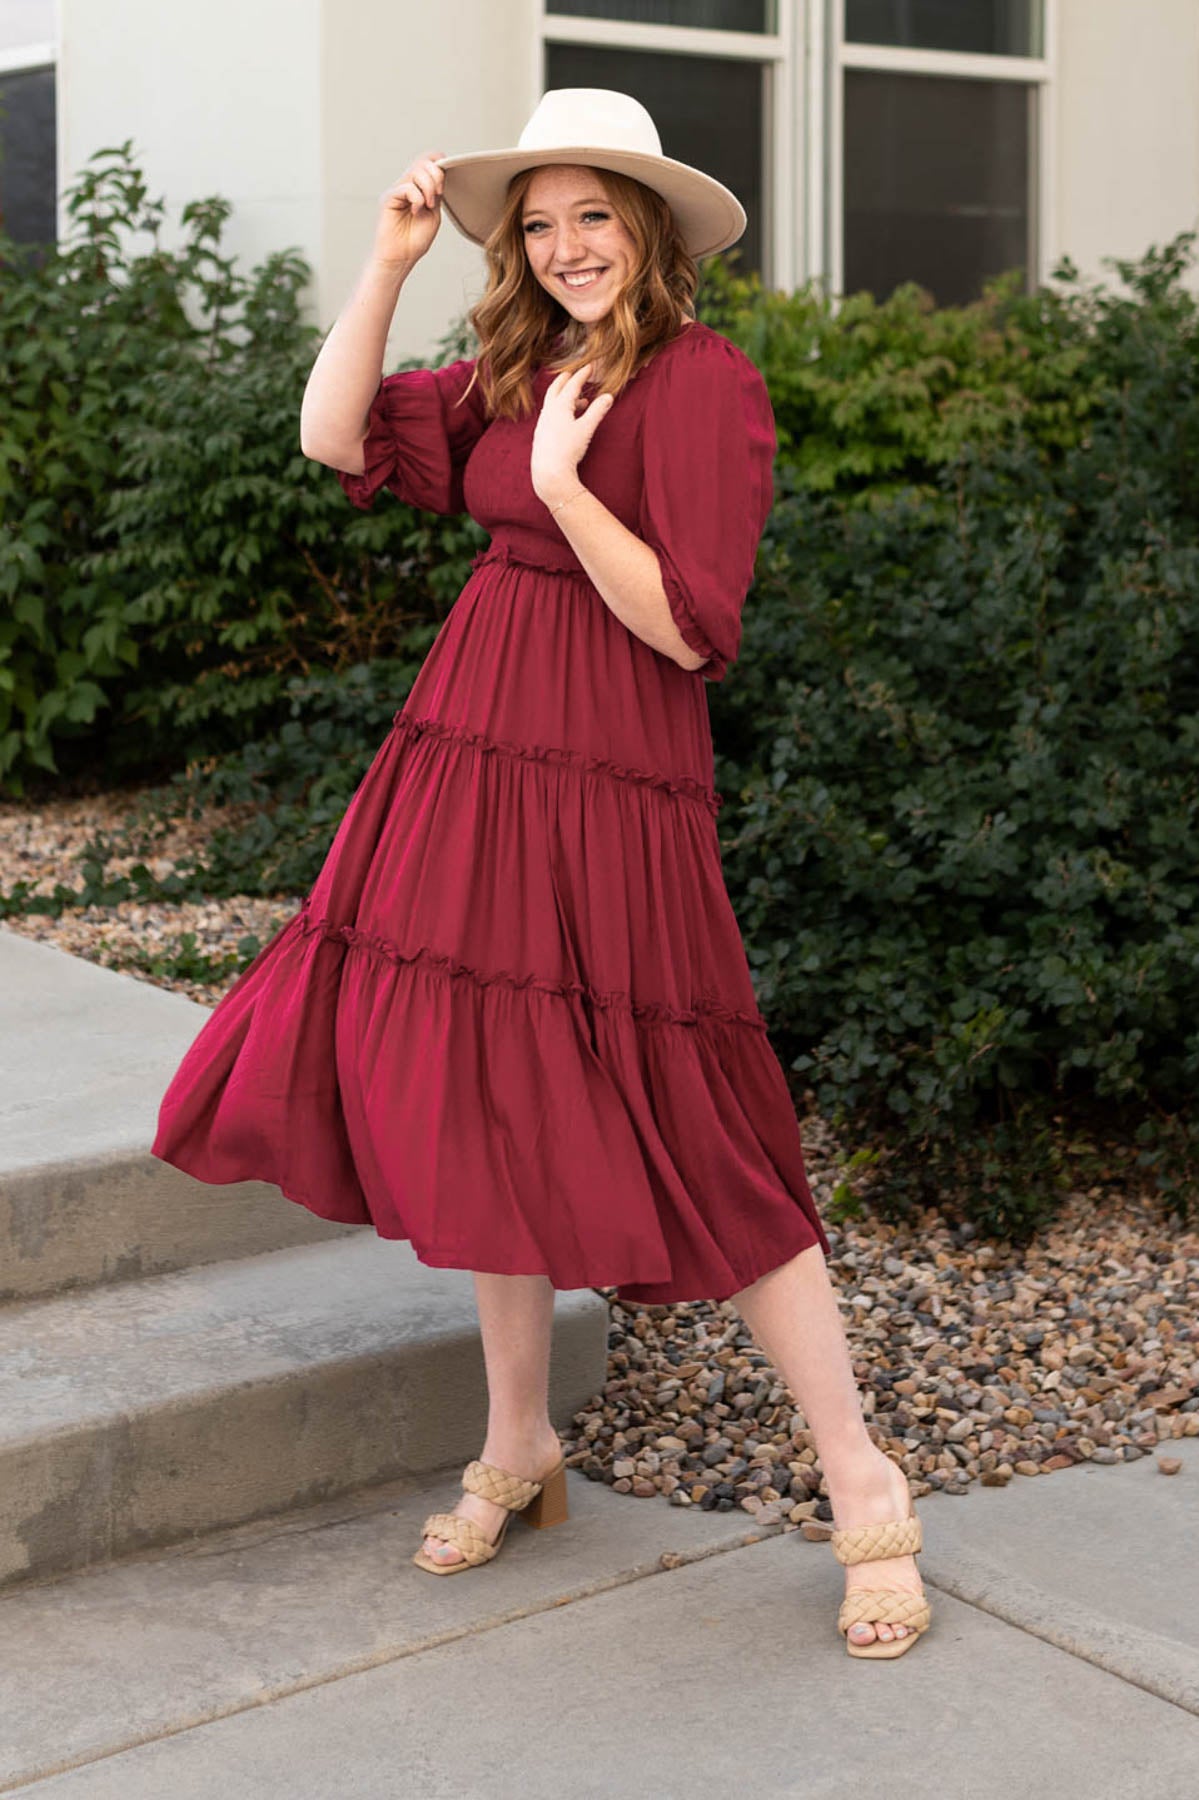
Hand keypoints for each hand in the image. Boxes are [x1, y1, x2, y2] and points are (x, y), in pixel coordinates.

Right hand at [372, 151, 446, 271]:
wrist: (400, 258)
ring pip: (416, 171)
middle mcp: (406, 185)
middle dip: (436, 176)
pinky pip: (407, 187)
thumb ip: (436, 194)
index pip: (428, 161)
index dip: (439, 163)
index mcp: (418, 187)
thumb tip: (440, 174)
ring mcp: (397, 190)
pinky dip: (417, 198)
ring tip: (428, 206)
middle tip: (437, 196)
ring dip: (428, 188)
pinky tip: (416, 211)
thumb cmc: (414, 240)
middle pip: (423, 162)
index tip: (444, 183)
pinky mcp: (389, 198)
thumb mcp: (433, 213)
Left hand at [530, 362, 614, 505]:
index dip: (582, 374)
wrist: (549, 473)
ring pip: (552, 402)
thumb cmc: (568, 450)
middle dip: (565, 380)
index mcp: (560, 406)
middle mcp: (548, 411)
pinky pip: (550, 414)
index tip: (589, 366)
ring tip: (579, 399)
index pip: (572, 384)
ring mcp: (543, 423)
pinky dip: (559, 409)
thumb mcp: (586, 429)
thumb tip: (608, 396)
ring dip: (564, 396)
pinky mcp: (541, 434)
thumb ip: (597, 411)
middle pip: (556, 389)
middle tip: (573, 373)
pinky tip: (567, 419)